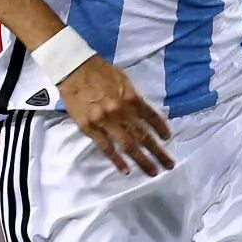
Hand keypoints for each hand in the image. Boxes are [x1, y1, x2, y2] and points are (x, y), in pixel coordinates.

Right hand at [58, 56, 174, 174]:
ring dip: (142, 161)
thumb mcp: (124, 80)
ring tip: (153, 172)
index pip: (153, 117)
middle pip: (145, 136)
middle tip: (169, 165)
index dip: (162, 129)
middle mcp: (122, 111)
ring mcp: (105, 121)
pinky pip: (106, 148)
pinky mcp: (90, 128)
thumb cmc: (100, 72)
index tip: (168, 139)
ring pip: (128, 146)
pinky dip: (117, 160)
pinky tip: (126, 170)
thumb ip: (134, 98)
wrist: (73, 69)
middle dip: (159, 153)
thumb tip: (144, 115)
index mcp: (132, 97)